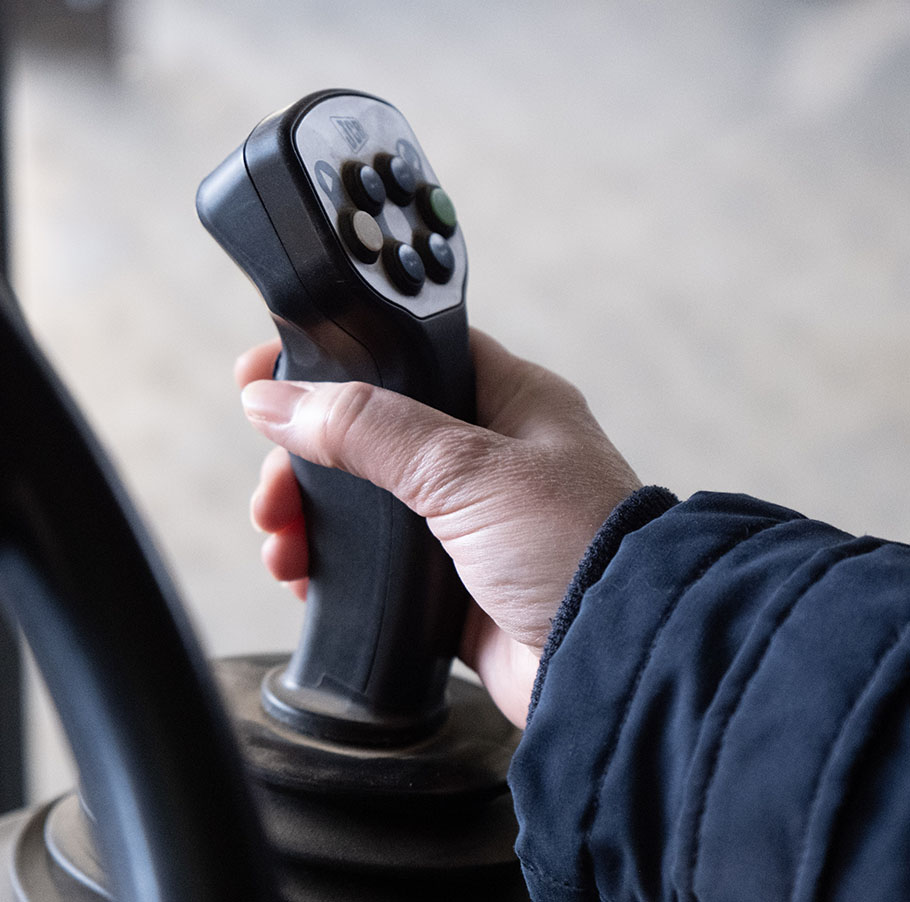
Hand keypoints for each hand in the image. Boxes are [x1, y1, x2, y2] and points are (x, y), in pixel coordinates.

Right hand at [236, 330, 641, 726]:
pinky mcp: (451, 582)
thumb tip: (278, 398)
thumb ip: (369, 428)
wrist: (614, 663)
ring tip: (279, 541)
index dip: (338, 358)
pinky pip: (373, 562)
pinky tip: (301, 577)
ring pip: (364, 500)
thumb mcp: (465, 469)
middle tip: (271, 489)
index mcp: (506, 401)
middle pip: (369, 432)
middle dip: (306, 456)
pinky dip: (332, 565)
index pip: (407, 353)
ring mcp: (467, 520)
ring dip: (311, 514)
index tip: (269, 372)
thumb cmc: (576, 548)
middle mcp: (486, 455)